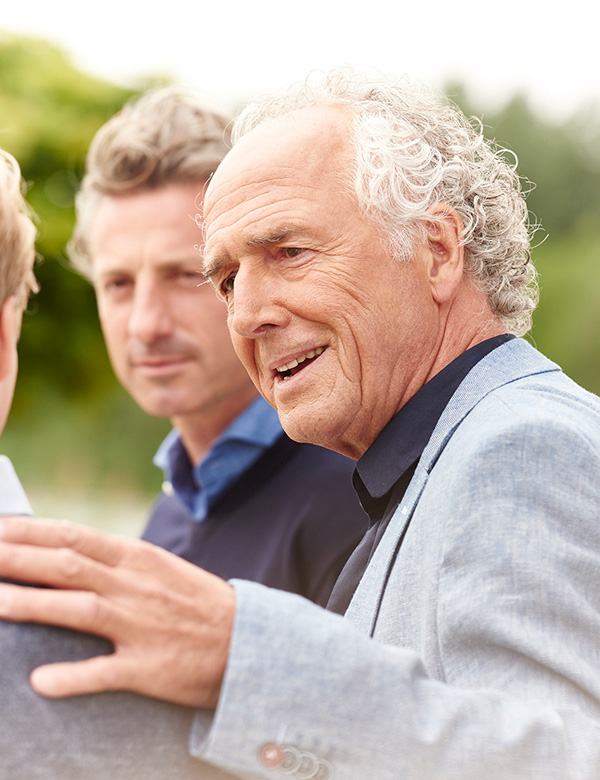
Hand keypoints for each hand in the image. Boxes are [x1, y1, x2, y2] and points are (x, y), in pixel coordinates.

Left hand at [0, 516, 234, 707]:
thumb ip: (113, 561)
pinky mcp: (149, 668)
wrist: (248, 642)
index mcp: (137, 558)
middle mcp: (136, 586)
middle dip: (17, 559)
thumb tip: (62, 552)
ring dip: (34, 605)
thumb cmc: (194, 603)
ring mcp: (142, 626)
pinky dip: (72, 676)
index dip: (29, 532)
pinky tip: (41, 680)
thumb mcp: (157, 569)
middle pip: (67, 566)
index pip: (74, 536)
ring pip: (80, 609)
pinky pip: (106, 672)